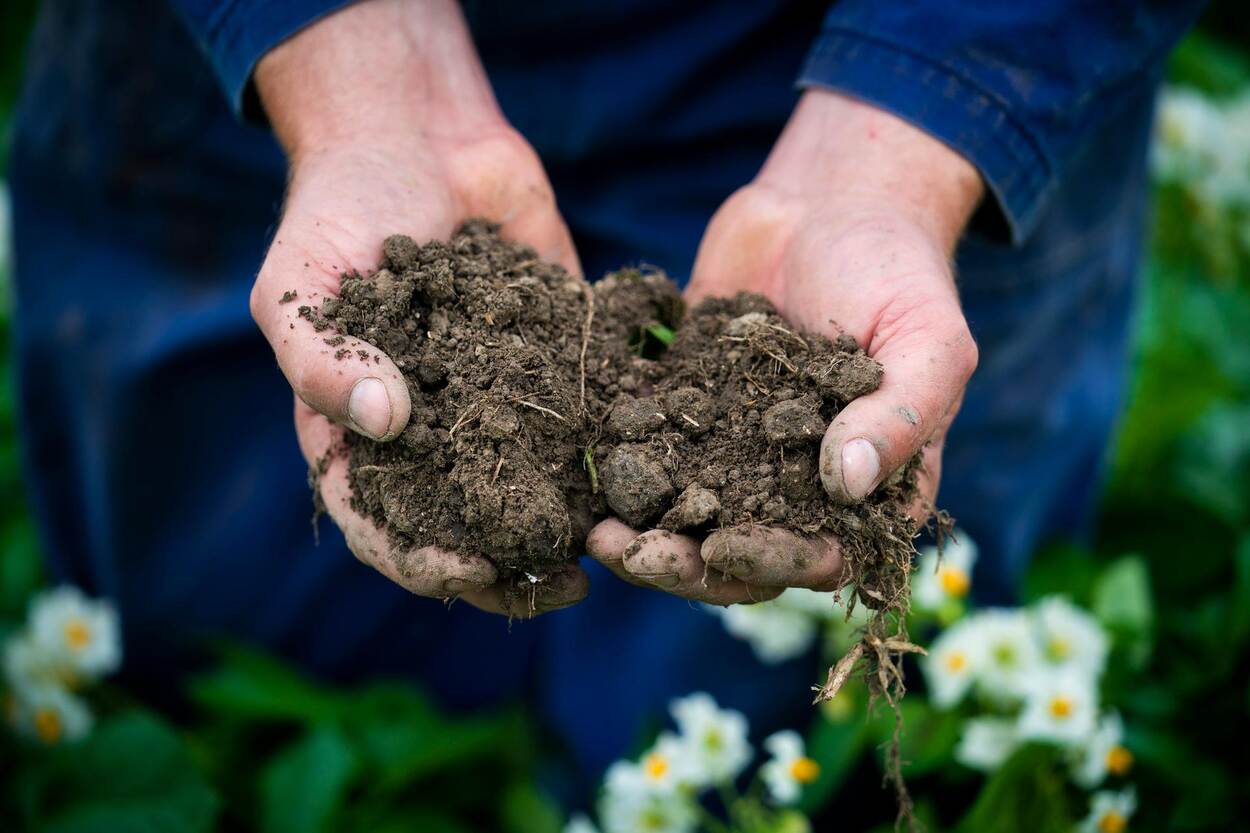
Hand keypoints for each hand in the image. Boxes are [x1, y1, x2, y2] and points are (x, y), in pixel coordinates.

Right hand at [250, 0, 586, 615]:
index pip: (384, 525)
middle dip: (510, 566)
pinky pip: (584, 411)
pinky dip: (612, 444)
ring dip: (569, 525)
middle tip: (556, 587)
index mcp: (363, 433)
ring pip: (536, 483)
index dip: (420, 561)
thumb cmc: (337, 213)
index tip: (465, 573)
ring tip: (610, 550)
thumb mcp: (302, 285)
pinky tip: (645, 467)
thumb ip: (326, 358)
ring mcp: (499, 399)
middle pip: (470, 525)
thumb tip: (384, 422)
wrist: (417, 138)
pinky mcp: (555, 358)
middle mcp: (436, 431)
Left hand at [587, 90, 982, 603]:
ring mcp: (736, 454)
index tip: (723, 547)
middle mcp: (796, 487)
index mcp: (866, 491)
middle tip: (636, 556)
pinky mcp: (687, 415)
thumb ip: (898, 415)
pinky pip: (649, 457)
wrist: (829, 204)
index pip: (819, 556)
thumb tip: (847, 485)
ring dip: (643, 537)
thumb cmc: (896, 272)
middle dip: (687, 566)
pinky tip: (585, 477)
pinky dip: (618, 476)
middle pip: (740, 554)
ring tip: (599, 533)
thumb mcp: (926, 339)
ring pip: (686, 520)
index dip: (771, 562)